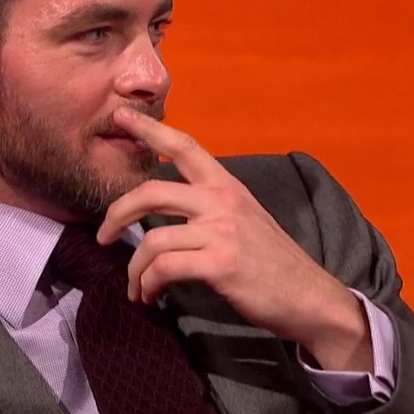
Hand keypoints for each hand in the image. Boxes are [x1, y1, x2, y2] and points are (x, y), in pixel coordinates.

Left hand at [97, 107, 373, 371]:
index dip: (148, 128)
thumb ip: (210, 208)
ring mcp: (221, 231)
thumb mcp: (244, 220)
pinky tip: (150, 296)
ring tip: (136, 287)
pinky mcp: (220, 263)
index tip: (120, 116)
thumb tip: (166, 212)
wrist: (310, 298)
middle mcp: (222, 201)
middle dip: (117, 214)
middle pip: (150, 192)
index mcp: (227, 186)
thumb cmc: (272, 264)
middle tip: (103, 236)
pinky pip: (164, 269)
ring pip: (152, 241)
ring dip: (135, 269)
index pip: (183, 146)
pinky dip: (148, 284)